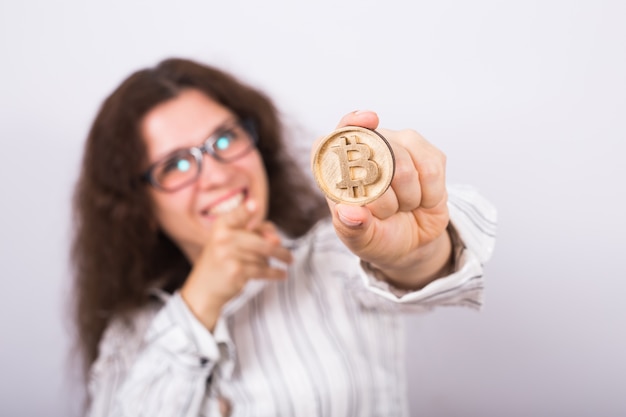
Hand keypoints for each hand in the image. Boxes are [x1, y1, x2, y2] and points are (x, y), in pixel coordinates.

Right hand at [180, 200, 292, 330]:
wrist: (203, 290)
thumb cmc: (222, 262)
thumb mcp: (231, 242)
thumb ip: (254, 234)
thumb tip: (277, 240)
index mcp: (221, 226)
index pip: (238, 215)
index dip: (247, 210)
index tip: (255, 205)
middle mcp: (223, 237)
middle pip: (263, 241)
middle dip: (280, 251)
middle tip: (289, 258)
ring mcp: (228, 254)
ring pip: (264, 256)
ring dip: (273, 263)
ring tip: (279, 266)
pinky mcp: (236, 270)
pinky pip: (263, 270)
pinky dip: (275, 273)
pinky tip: (281, 274)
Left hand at [315, 110, 451, 288]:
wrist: (411, 242)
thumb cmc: (377, 235)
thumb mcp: (360, 240)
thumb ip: (352, 228)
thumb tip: (349, 213)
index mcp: (339, 166)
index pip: (335, 137)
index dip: (350, 124)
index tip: (370, 121)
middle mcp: (367, 147)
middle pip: (378, 154)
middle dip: (384, 194)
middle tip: (387, 212)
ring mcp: (399, 145)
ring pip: (406, 167)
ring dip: (407, 198)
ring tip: (402, 207)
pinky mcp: (428, 153)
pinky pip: (432, 171)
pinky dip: (429, 195)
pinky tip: (421, 200)